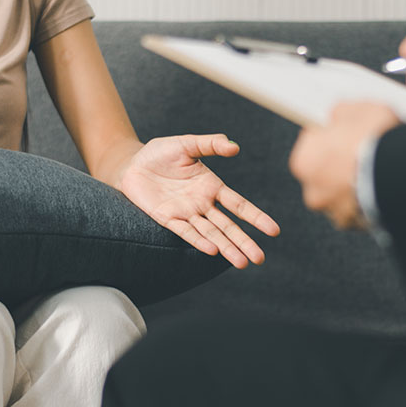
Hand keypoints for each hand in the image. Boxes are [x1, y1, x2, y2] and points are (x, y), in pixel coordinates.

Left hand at [118, 134, 280, 268]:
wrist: (132, 164)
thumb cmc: (160, 153)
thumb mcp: (187, 144)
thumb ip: (211, 144)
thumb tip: (234, 146)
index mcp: (212, 187)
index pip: (239, 206)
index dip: (256, 217)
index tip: (274, 231)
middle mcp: (202, 204)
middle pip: (228, 226)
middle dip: (244, 242)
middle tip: (260, 259)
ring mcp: (185, 213)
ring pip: (210, 234)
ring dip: (226, 248)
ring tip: (242, 263)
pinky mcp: (166, 219)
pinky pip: (185, 232)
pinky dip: (198, 241)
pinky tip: (212, 251)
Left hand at [289, 102, 400, 228]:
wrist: (403, 175)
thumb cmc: (376, 140)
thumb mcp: (360, 109)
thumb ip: (343, 112)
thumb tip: (339, 116)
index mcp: (304, 160)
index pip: (314, 144)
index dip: (333, 136)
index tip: (348, 133)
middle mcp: (312, 191)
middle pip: (326, 172)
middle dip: (343, 164)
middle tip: (369, 152)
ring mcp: (334, 212)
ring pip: (343, 194)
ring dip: (357, 184)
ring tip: (383, 171)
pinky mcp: (356, 226)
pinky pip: (361, 209)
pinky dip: (371, 201)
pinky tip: (387, 188)